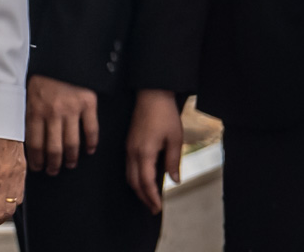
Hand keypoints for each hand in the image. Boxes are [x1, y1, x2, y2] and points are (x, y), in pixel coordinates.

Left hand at [24, 75, 98, 173]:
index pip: (34, 144)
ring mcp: (72, 109)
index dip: (36, 160)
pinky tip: (89, 150)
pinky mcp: (88, 104)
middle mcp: (53, 112)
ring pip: (72, 143)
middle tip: (53, 171)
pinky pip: (91, 129)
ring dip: (71, 158)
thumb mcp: (27, 91)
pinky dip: (91, 143)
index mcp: (35, 109)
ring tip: (70, 164)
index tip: (37, 168)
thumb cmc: (42, 72)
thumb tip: (24, 136)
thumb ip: (28, 113)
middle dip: (53, 164)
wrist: (62, 53)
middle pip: (53, 148)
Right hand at [125, 89, 181, 214]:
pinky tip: (143, 181)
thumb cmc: (165, 115)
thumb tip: (174, 180)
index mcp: (144, 152)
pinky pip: (128, 167)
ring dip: (138, 189)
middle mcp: (132, 152)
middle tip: (153, 209)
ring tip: (149, 198)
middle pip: (134, 182)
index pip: (146, 182)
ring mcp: (128, 147)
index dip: (151, 197)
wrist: (151, 95)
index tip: (158, 208)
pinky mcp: (128, 143)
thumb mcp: (175, 139)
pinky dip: (135, 178)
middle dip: (143, 197)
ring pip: (129, 175)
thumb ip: (173, 161)